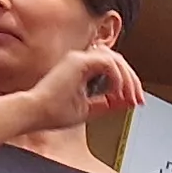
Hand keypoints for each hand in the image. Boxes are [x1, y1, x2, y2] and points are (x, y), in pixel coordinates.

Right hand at [27, 44, 146, 129]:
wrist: (33, 113)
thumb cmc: (52, 112)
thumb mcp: (89, 110)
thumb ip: (108, 104)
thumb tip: (126, 101)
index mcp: (82, 69)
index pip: (113, 68)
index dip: (128, 83)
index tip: (135, 101)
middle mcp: (81, 60)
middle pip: (118, 61)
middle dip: (132, 81)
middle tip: (138, 99)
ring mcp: (79, 58)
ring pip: (115, 59)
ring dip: (127, 78)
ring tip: (128, 96)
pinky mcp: (78, 61)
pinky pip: (108, 62)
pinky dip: (116, 77)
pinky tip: (117, 91)